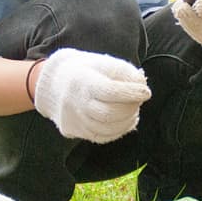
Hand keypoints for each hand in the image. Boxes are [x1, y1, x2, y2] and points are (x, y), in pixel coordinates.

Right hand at [32, 49, 150, 142]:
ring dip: (127, 121)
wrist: (55, 83)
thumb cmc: (86, 71)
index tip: (146, 92)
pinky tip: (126, 121)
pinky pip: (101, 137)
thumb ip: (124, 72)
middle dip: (130, 108)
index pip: (109, 91)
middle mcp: (75, 102)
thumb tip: (141, 85)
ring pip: (106, 128)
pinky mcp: (74, 130)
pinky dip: (119, 131)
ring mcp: (73, 119)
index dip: (131, 92)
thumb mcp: (103, 63)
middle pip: (109, 113)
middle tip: (139, 101)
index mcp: (81, 81)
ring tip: (134, 110)